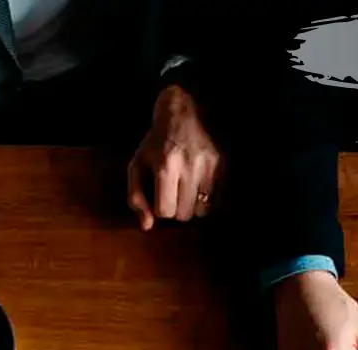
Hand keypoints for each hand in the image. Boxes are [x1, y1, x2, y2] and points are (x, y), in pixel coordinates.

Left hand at [128, 85, 221, 229]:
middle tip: (172, 194)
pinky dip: (205, 199)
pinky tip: (197, 186)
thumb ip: (136, 197)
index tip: (158, 196)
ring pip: (202, 211)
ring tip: (185, 191)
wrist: (181, 113)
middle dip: (176, 209)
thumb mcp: (137, 166)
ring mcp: (208, 166)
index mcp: (165, 166)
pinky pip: (216, 200)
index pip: (165, 211)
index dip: (160, 208)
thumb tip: (147, 227)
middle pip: (184, 214)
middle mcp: (189, 166)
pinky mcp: (221, 165)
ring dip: (191, 206)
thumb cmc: (155, 143)